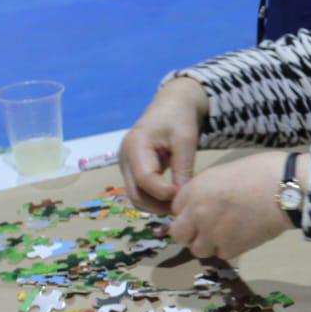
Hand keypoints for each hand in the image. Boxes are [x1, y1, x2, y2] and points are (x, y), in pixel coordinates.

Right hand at [120, 76, 208, 214]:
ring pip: (136, 197)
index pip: (144, 179)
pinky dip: (155, 200)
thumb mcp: (185, 140)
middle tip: (183, 207)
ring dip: (156, 206)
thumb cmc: (179, 118)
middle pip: (135, 194)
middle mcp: (125, 159)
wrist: (172, 105)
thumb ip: (182, 167)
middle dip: (159, 205)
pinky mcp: (133, 171)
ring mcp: (127, 167)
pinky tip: (173, 199)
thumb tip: (182, 197)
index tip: (184, 195)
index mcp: (135, 146)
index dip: (163, 192)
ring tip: (180, 204)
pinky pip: (141, 192)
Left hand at [168, 151, 304, 260]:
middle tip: (207, 229)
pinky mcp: (231, 248)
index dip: (188, 212)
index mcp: (195, 189)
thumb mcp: (224, 172)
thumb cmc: (261, 171)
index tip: (200, 212)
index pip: (175, 210)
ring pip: (197, 249)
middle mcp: (197, 213)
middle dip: (190, 232)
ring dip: (208, 244)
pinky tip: (242, 237)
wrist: (286, 188)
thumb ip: (206, 190)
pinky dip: (230, 249)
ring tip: (226, 235)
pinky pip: (221, 255)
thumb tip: (202, 203)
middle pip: (179, 234)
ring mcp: (212, 233)